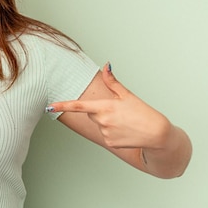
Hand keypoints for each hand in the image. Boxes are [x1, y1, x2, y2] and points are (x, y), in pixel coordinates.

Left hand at [48, 63, 171, 149]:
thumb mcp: (127, 95)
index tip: (49, 106)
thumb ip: (113, 81)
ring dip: (107, 122)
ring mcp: (105, 132)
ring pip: (98, 124)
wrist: (157, 134)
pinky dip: (113, 132)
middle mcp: (102, 120)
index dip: (62, 105)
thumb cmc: (144, 112)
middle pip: (91, 113)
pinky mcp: (109, 143)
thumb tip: (107, 65)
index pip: (78, 106)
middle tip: (118, 112)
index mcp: (105, 106)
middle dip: (100, 110)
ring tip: (125, 122)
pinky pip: (105, 135)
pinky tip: (125, 132)